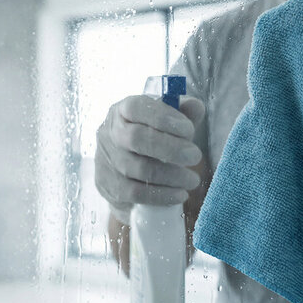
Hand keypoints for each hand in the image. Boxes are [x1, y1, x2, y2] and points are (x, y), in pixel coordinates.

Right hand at [95, 95, 205, 224]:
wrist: (123, 173)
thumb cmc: (150, 140)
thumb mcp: (165, 123)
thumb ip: (182, 113)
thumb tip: (196, 107)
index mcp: (122, 111)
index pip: (136, 107)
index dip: (163, 117)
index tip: (189, 130)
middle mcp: (109, 133)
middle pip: (137, 138)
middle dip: (171, 148)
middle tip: (195, 156)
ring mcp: (106, 161)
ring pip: (139, 169)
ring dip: (172, 175)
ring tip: (192, 179)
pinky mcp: (108, 186)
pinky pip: (136, 193)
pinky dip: (162, 195)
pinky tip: (180, 194)